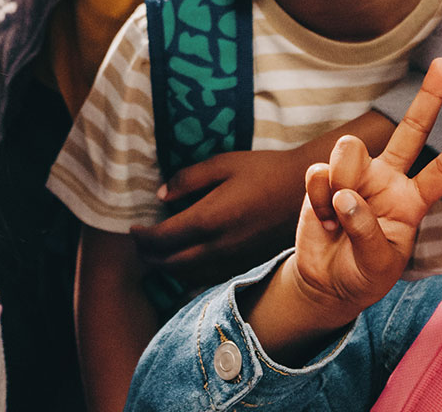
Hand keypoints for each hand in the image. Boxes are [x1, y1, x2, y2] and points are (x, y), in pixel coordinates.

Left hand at [129, 149, 306, 284]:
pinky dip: (190, 276)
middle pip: (170, 263)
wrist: (308, 191)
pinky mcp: (247, 264)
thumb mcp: (224, 163)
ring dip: (167, 269)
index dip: (142, 237)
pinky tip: (186, 266)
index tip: (133, 229)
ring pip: (189, 276)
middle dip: (149, 256)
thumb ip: (188, 179)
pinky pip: (210, 278)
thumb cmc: (264, 170)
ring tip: (158, 255)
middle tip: (140, 245)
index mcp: (209, 218)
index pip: (162, 239)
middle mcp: (219, 245)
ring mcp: (234, 259)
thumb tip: (161, 196)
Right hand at [287, 59, 441, 316]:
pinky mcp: (323, 180)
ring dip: (341, 183)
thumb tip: (345, 193)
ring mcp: (354, 177)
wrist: (325, 281)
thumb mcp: (377, 264)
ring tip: (336, 215)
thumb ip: (366, 229)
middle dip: (428, 97)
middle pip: (410, 131)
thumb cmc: (362, 274)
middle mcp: (387, 180)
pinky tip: (322, 218)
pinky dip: (317, 200)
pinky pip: (318, 175)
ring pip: (350, 153)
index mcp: (412, 201)